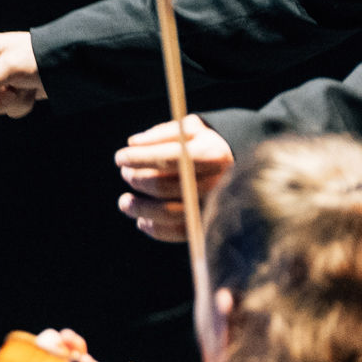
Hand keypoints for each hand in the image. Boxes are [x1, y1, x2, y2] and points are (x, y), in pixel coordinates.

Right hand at [0, 32, 44, 122]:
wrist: (67, 63)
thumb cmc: (37, 58)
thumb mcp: (9, 69)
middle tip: (13, 92)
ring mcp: (2, 78)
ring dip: (13, 102)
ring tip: (26, 88)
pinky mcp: (14, 89)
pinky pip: (9, 107)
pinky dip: (22, 103)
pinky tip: (31, 91)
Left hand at [114, 117, 233, 241]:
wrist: (242, 166)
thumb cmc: (210, 144)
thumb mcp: (192, 129)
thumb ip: (163, 134)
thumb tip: (133, 143)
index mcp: (212, 155)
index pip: (168, 159)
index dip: (139, 158)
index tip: (119, 157)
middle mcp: (216, 183)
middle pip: (166, 187)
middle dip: (138, 180)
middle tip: (126, 175)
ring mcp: (213, 206)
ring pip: (169, 213)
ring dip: (140, 209)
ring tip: (125, 202)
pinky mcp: (208, 224)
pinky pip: (178, 233)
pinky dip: (155, 229)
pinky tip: (141, 221)